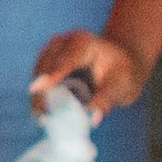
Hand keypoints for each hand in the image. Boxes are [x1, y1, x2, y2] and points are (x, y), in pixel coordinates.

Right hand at [32, 31, 149, 114]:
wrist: (120, 65)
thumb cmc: (123, 73)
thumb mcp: (121, 85)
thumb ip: (106, 99)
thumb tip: (94, 119)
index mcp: (83, 42)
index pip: (65, 60)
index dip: (52, 75)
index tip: (37, 89)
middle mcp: (62, 43)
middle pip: (46, 67)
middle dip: (42, 91)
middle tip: (42, 114)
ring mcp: (51, 52)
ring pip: (38, 74)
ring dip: (38, 96)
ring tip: (42, 116)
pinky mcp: (46, 63)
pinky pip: (39, 80)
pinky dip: (40, 96)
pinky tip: (42, 111)